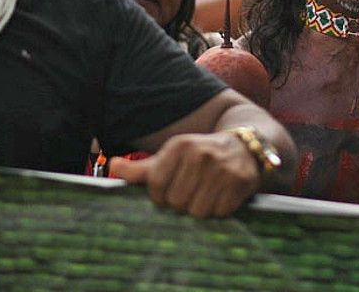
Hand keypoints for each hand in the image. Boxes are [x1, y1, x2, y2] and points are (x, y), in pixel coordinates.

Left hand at [111, 131, 262, 217]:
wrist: (246, 146)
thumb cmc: (200, 156)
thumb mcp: (172, 157)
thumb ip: (142, 168)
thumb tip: (112, 165)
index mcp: (179, 145)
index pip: (156, 187)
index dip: (161, 196)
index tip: (171, 190)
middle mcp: (201, 153)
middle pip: (176, 202)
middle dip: (182, 203)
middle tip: (193, 192)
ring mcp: (222, 168)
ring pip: (198, 211)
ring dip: (201, 209)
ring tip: (207, 195)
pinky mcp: (240, 181)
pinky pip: (220, 212)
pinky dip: (220, 210)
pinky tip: (223, 196)